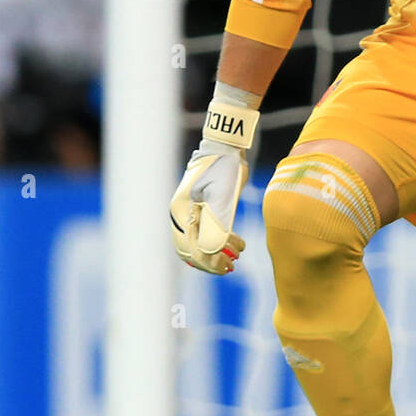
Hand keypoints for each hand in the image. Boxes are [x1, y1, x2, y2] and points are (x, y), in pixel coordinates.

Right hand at [170, 141, 247, 273]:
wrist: (226, 148)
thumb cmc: (224, 169)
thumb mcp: (222, 198)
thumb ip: (216, 225)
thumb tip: (211, 252)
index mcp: (181, 212)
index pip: (190, 248)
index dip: (208, 262)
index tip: (227, 267)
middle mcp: (180, 214)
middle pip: (190, 249)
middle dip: (210, 262)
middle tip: (231, 268)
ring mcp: (188, 211)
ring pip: (195, 243)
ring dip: (214, 254)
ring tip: (235, 258)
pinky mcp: (199, 208)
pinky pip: (202, 233)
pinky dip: (216, 243)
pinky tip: (234, 245)